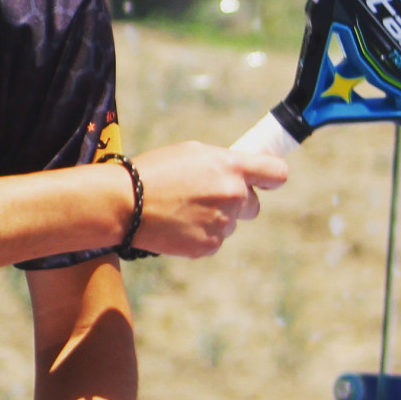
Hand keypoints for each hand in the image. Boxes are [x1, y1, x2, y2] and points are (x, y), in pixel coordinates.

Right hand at [130, 141, 286, 257]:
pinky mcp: (208, 246)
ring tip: (180, 210)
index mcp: (231, 167)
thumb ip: (223, 162)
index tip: (266, 182)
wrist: (124, 204)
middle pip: (253, 205)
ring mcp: (222, 223)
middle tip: (204, 198)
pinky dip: (199, 235)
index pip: (277, 173)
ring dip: (213, 219)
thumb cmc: (154, 172)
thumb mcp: (191, 153)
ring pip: (229, 224)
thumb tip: (241, 173)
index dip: (271, 178)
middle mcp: (233, 194)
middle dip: (235, 203)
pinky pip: (213, 241)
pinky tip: (177, 225)